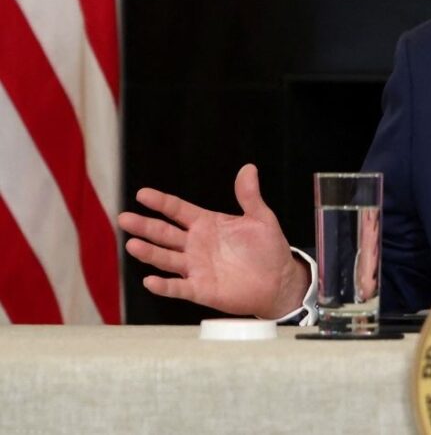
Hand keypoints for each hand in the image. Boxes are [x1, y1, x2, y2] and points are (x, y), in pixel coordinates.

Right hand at [118, 164, 309, 318]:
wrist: (279, 281)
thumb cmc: (268, 249)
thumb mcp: (261, 219)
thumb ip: (250, 196)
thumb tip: (249, 168)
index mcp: (207, 223)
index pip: (177, 210)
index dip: (161, 202)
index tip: (142, 194)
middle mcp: (195, 245)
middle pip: (164, 233)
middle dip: (144, 226)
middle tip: (124, 218)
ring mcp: (196, 267)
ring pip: (166, 258)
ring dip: (149, 252)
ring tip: (132, 244)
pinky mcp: (200, 289)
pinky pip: (178, 287)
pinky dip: (164, 286)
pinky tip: (150, 281)